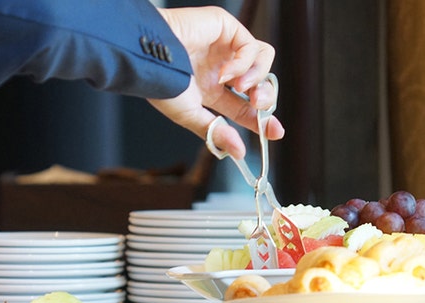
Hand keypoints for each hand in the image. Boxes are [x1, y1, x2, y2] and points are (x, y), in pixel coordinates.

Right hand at [149, 6, 284, 159]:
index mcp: (210, 89)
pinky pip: (252, 47)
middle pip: (259, 83)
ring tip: (238, 87)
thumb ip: (216, 133)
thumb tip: (238, 154)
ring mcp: (224, 46)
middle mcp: (220, 67)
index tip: (275, 131)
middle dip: (264, 96)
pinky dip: (243, 63)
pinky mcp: (226, 27)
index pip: (244, 106)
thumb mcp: (190, 115)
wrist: (150, 57)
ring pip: (263, 60)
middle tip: (257, 104)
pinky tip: (224, 71)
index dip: (261, 119)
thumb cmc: (161, 83)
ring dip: (257, 78)